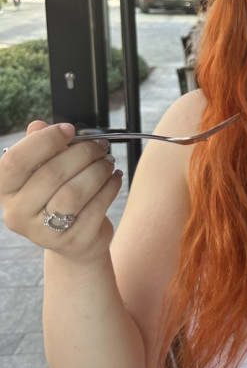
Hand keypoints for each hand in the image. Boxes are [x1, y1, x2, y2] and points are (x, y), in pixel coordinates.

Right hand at [0, 121, 122, 259]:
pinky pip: (95, 209)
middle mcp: (18, 213)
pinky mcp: (73, 241)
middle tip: (100, 145)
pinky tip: (114, 179)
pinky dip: (109, 188)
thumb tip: (38, 126)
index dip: (44, 141)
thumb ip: (40, 148)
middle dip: (82, 153)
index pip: (15, 161)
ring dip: (97, 170)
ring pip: (74, 192)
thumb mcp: (44, 171)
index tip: (69, 129)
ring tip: (108, 161)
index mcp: (6, 190)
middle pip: (51, 174)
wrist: (74, 239)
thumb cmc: (57, 196)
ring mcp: (44, 232)